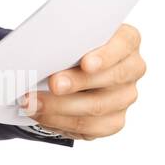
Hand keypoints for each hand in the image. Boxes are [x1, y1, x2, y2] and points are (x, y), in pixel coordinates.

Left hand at [19, 23, 145, 139]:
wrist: (68, 71)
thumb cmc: (69, 47)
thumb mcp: (67, 37)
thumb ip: (64, 41)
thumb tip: (41, 52)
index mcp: (127, 40)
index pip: (124, 43)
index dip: (106, 55)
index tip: (86, 64)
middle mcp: (132, 68)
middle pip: (112, 78)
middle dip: (77, 82)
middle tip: (53, 84)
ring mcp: (126, 96)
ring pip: (97, 106)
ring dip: (60, 106)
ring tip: (32, 102)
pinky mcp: (114, 120)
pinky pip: (90, 127)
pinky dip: (60, 121)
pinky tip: (40, 114)